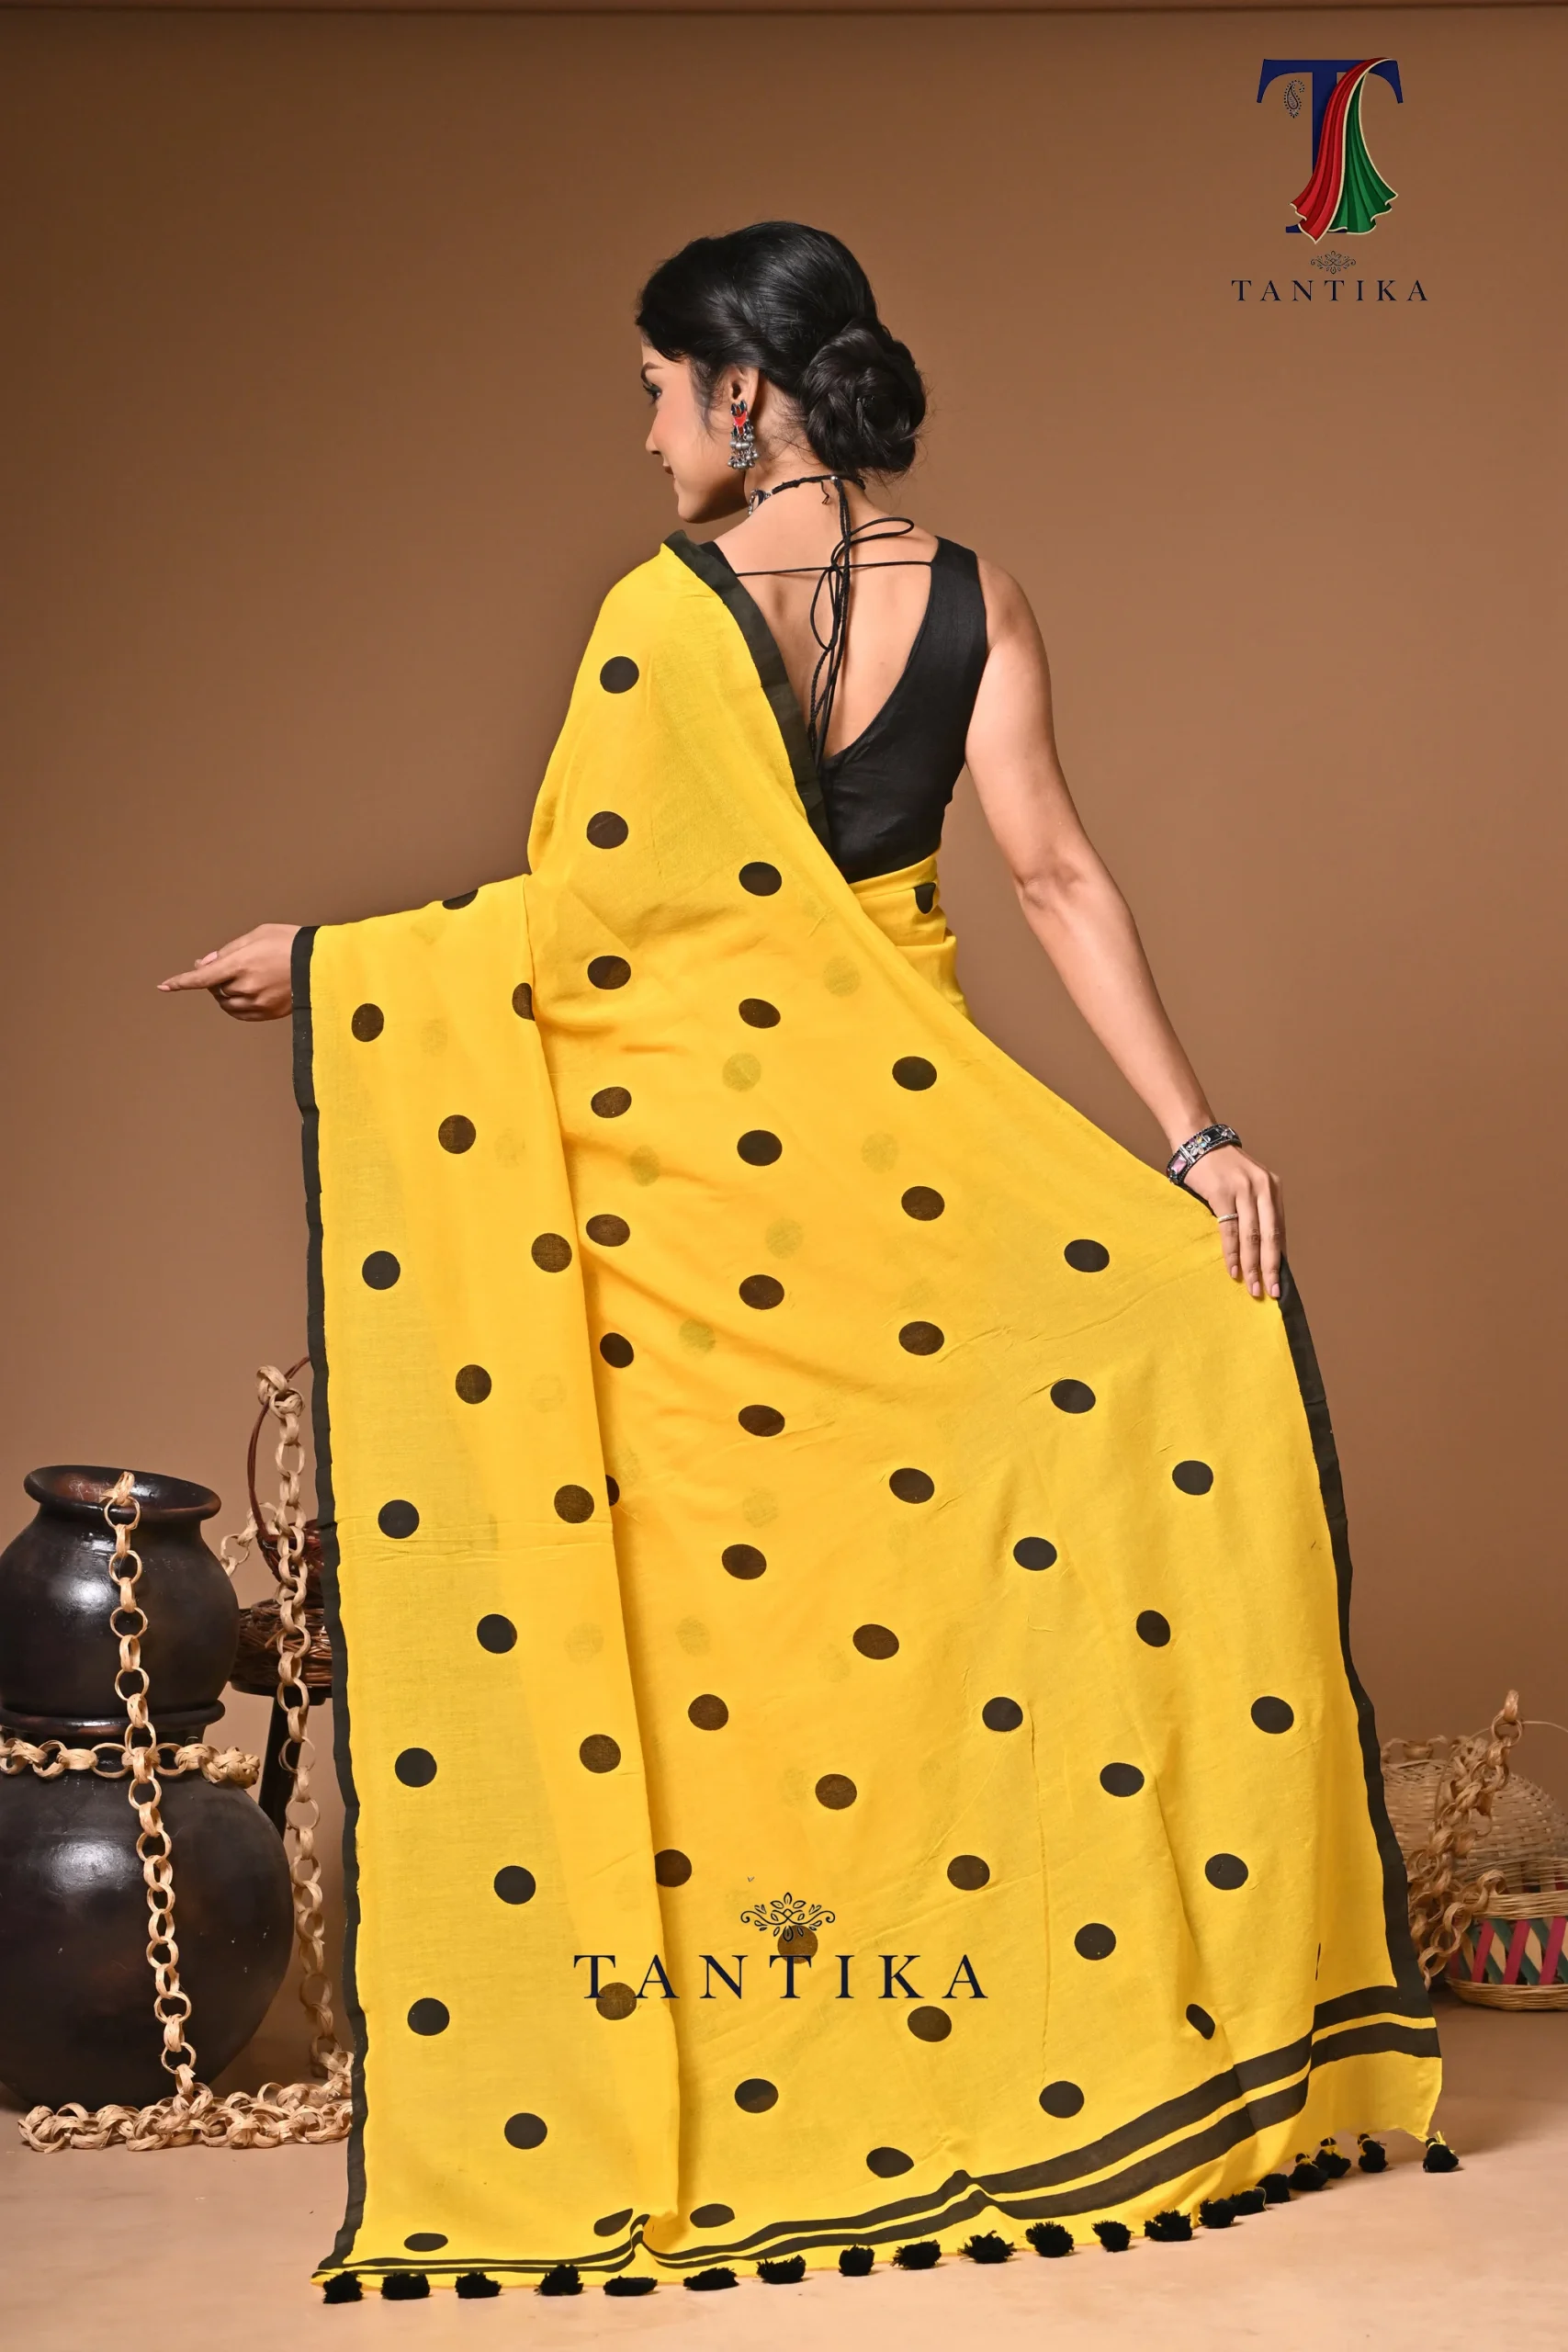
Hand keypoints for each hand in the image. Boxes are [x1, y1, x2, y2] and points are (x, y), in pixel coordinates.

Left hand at [158, 924, 298, 1020]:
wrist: (321, 963)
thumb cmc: (289, 943)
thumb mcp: (256, 935)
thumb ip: (227, 950)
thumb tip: (204, 964)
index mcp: (241, 963)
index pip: (202, 977)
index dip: (181, 982)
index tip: (163, 986)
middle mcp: (246, 986)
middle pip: (215, 989)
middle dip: (215, 980)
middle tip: (231, 968)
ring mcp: (258, 1002)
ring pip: (226, 1003)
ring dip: (225, 993)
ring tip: (243, 979)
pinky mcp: (268, 1013)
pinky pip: (241, 1014)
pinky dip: (236, 1005)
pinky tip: (247, 994)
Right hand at [1180, 1145, 1284, 1301]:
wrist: (1200, 1143)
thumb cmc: (1222, 1169)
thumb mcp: (1248, 1184)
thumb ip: (1257, 1210)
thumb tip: (1262, 1249)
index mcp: (1272, 1188)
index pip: (1280, 1230)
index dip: (1280, 1259)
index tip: (1280, 1283)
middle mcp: (1262, 1188)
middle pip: (1270, 1236)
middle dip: (1270, 1268)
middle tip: (1271, 1292)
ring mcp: (1243, 1190)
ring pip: (1251, 1236)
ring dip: (1252, 1266)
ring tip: (1252, 1287)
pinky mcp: (1222, 1193)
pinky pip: (1229, 1230)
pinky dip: (1232, 1252)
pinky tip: (1233, 1269)